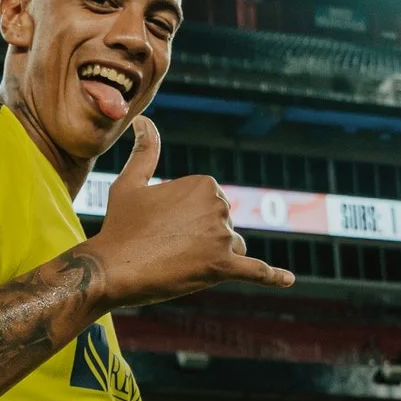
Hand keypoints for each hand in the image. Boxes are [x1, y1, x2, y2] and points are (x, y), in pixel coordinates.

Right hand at [86, 118, 294, 308]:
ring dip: (215, 257)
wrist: (112, 267)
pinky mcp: (223, 267)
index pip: (212, 206)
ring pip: (233, 248)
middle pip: (224, 226)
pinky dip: (272, 276)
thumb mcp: (130, 183)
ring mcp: (222, 237)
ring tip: (180, 263)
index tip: (162, 228)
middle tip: (165, 246)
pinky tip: (288, 280)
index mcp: (204, 184)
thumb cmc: (119, 225)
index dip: (187, 221)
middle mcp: (219, 206)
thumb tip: (145, 121)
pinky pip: (256, 271)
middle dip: (202, 239)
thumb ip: (145, 151)